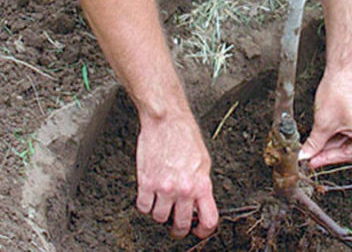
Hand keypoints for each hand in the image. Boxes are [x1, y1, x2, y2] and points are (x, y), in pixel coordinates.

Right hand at [135, 111, 217, 238]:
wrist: (166, 120)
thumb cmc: (185, 136)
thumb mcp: (203, 161)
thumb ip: (202, 184)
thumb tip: (199, 202)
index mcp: (201, 184)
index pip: (209, 220)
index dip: (204, 230)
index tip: (199, 230)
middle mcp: (183, 190)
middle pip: (181, 225)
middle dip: (179, 227)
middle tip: (176, 222)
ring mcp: (163, 188)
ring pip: (159, 218)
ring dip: (160, 213)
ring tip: (162, 201)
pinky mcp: (146, 183)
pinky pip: (143, 207)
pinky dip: (145, 205)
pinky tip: (150, 195)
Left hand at [299, 66, 351, 196]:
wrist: (344, 67)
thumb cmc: (340, 91)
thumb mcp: (323, 123)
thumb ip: (315, 144)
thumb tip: (305, 157)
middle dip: (331, 157)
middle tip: (311, 161)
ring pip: (348, 143)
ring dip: (330, 146)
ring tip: (311, 147)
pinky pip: (349, 133)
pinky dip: (335, 136)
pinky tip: (320, 136)